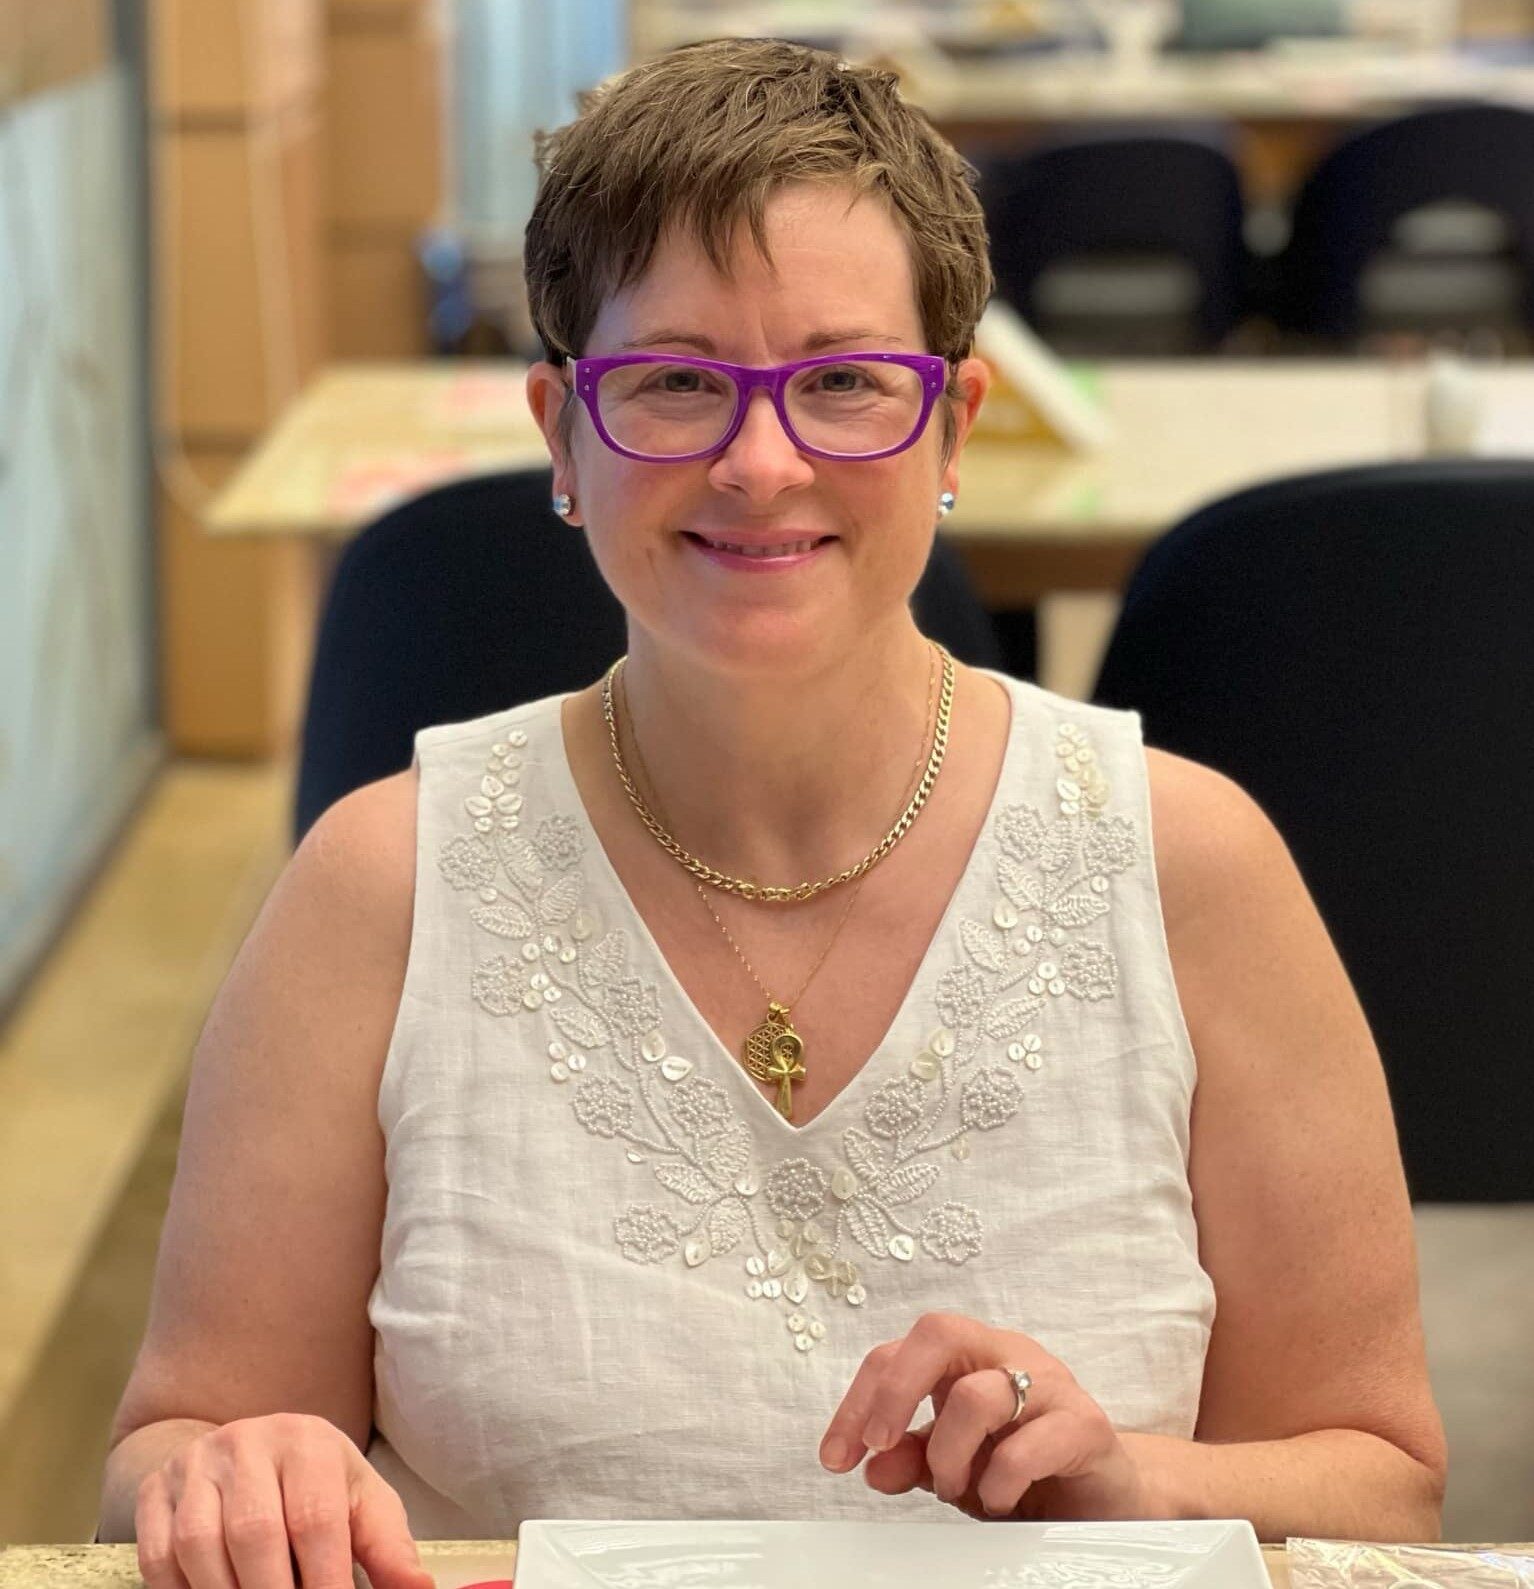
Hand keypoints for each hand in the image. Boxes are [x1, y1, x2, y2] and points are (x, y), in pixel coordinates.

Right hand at [135, 1413, 434, 1588]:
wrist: (246, 1451)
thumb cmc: (313, 1484)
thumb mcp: (356, 1500)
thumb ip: (386, 1545)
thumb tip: (417, 1588)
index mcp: (307, 1441)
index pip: (315, 1518)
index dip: (325, 1580)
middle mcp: (247, 1443)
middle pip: (255, 1533)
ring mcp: (195, 1466)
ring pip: (199, 1545)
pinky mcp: (155, 1493)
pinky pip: (158, 1557)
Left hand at [819, 1312, 1148, 1520]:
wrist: (1105, 1494)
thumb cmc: (1025, 1466)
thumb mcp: (955, 1464)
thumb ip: (912, 1458)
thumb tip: (871, 1467)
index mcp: (967, 1355)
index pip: (897, 1352)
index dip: (859, 1402)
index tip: (838, 1457)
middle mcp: (1006, 1353)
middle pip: (937, 1332)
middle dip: (895, 1391)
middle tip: (881, 1446)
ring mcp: (1048, 1383)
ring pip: (977, 1394)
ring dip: (949, 1453)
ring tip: (954, 1487)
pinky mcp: (1084, 1424)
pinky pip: (1028, 1444)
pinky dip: (998, 1481)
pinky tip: (998, 1500)